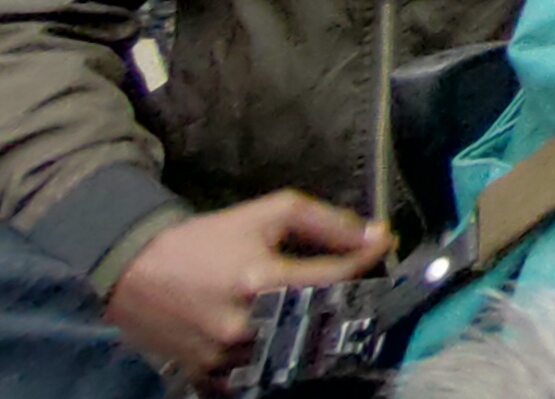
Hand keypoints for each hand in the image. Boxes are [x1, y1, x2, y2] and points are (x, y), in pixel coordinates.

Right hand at [103, 193, 390, 381]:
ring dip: (313, 329)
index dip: (367, 261)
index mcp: (260, 281)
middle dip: (345, 301)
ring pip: (293, 351)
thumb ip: (325, 222)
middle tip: (356, 283)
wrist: (136, 271)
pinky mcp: (208, 374)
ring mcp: (225, 356)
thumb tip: (374, 236)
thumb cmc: (208, 237)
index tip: (385, 244)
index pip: (335, 280)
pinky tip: (285, 332)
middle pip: (319, 322)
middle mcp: (245, 325)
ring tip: (319, 306)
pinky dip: (279, 354)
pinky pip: (258, 373)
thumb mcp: (268, 213)